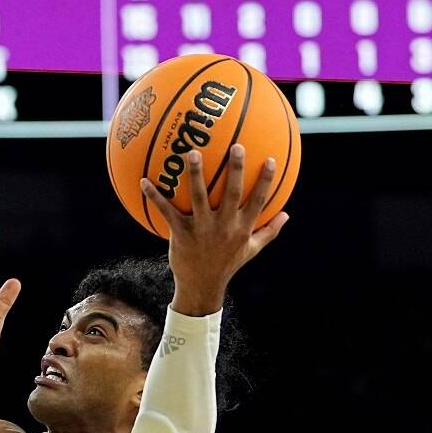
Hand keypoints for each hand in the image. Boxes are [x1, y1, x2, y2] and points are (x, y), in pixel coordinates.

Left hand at [140, 145, 288, 314]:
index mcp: (242, 228)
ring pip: (199, 197)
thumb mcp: (251, 250)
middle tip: (237, 146)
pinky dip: (155, 196)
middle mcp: (224, 226)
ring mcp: (201, 229)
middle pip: (233, 193)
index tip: (271, 160)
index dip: (266, 181)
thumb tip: (287, 214)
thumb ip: (269, 231)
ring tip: (192, 153)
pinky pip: (167, 211)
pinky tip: (144, 181)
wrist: (201, 286)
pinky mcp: (181, 233)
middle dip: (236, 169)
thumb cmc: (227, 265)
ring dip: (195, 175)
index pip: (258, 201)